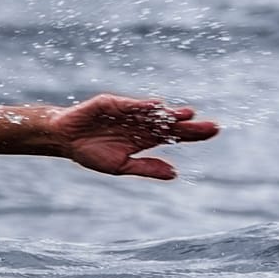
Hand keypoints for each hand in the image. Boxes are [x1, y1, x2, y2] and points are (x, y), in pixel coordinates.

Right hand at [52, 94, 218, 179]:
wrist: (64, 140)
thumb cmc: (91, 152)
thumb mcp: (120, 166)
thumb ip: (146, 167)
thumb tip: (174, 173)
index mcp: (145, 139)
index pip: (175, 136)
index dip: (194, 133)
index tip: (213, 131)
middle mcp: (141, 124)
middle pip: (170, 123)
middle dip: (190, 125)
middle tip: (212, 126)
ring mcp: (128, 112)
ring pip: (154, 113)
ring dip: (170, 115)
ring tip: (188, 116)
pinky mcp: (111, 104)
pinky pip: (130, 105)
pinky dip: (142, 106)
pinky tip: (157, 107)